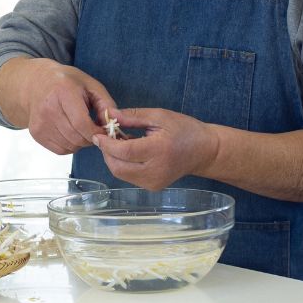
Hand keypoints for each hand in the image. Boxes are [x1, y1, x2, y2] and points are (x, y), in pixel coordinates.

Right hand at [0, 57, 116, 154]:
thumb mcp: (90, 84)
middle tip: (94, 129)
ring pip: (70, 146)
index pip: (82, 124)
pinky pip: (60, 150)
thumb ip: (106, 103)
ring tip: (81, 128)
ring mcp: (40, 122)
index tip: (104, 130)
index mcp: (62, 92)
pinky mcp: (36, 133)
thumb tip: (115, 123)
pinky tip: (70, 131)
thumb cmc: (66, 82)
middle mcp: (47, 108)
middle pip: (76, 137)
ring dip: (81, 142)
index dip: (97, 132)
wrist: (35, 83)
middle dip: (91, 138)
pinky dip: (70, 145)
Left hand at [92, 107, 218, 189]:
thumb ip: (133, 116)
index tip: (97, 133)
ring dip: (113, 158)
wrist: (205, 151)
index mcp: (159, 151)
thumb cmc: (184, 129)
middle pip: (119, 166)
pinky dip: (122, 164)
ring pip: (121, 173)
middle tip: (106, 136)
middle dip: (106, 151)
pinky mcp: (153, 187)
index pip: (124, 152)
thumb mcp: (159, 116)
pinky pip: (129, 177)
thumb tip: (109, 115)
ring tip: (117, 142)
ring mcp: (154, 183)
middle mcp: (155, 171)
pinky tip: (127, 151)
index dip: (107, 144)